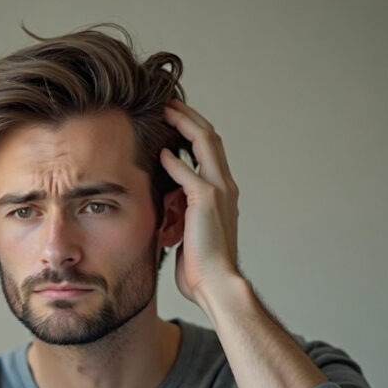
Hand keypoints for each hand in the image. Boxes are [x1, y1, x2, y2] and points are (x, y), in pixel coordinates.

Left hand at [159, 100, 241, 308]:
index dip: (193, 131)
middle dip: (190, 117)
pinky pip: (189, 173)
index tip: (174, 119)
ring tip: (167, 111)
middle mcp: (225, 187)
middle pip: (210, 138)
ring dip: (185, 124)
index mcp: (222, 193)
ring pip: (206, 143)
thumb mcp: (188, 233)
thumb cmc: (201, 267)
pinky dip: (175, 160)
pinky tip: (161, 152)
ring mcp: (219, 192)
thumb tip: (164, 208)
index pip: (209, 151)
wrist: (216, 284)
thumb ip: (180, 214)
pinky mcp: (206, 202)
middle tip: (169, 103)